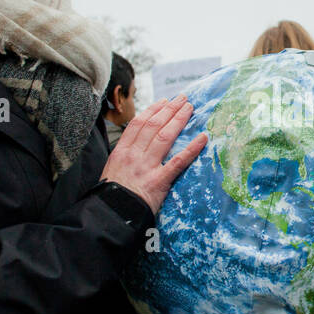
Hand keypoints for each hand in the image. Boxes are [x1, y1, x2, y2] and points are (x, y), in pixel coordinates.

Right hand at [101, 97, 207, 214]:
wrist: (111, 214)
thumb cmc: (111, 196)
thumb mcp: (111, 172)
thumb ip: (124, 158)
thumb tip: (136, 148)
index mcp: (121, 151)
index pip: (138, 124)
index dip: (153, 110)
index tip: (164, 101)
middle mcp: (134, 155)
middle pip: (154, 125)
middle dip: (169, 109)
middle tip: (183, 99)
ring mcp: (146, 167)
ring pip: (165, 137)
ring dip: (179, 120)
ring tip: (190, 108)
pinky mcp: (158, 181)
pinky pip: (178, 161)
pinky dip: (192, 148)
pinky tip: (202, 138)